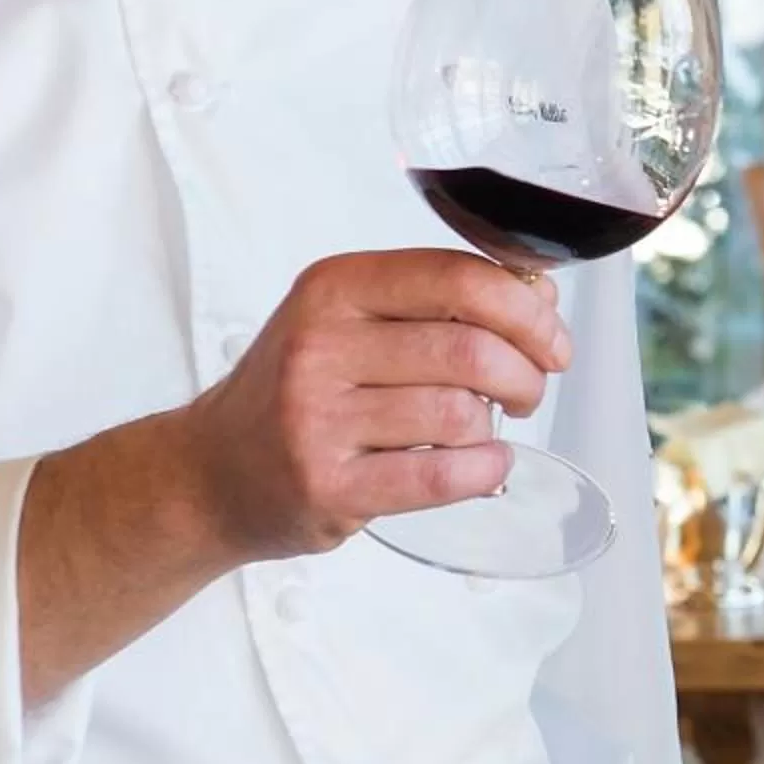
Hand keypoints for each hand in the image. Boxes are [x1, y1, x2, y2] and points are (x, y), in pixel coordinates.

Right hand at [178, 251, 570, 561]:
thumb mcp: (350, 321)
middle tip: (529, 391)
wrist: (212, 472)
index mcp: (333, 288)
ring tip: (488, 430)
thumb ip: (437, 303)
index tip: (551, 339)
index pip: (457, 278)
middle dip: (526, 374)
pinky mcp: (328, 486)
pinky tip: (484, 465)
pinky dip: (485, 470)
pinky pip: (441, 477)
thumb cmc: (299, 391)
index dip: (526, 310)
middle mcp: (319, 345)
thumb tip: (540, 297)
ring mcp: (317, 419)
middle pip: (471, 350)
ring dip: (499, 426)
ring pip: (461, 414)